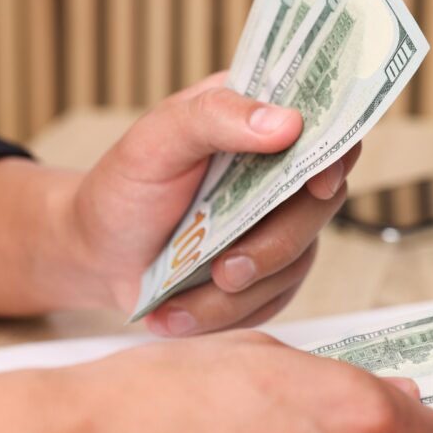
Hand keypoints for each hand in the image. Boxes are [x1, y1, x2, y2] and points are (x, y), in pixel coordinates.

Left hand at [74, 74, 360, 335]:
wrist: (98, 253)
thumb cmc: (124, 187)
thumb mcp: (156, 139)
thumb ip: (215, 116)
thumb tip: (287, 123)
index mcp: (259, 121)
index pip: (326, 125)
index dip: (335, 152)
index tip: (317, 182)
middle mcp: (279, 173)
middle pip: (321, 204)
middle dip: (273, 246)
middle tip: (223, 270)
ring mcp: (278, 226)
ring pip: (295, 263)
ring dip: (235, 293)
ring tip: (177, 301)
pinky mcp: (268, 276)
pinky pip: (270, 302)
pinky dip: (221, 316)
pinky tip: (176, 313)